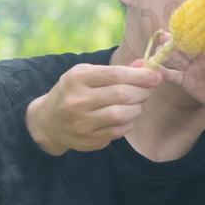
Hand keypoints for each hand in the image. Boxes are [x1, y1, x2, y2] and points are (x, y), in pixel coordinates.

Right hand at [25, 61, 161, 155]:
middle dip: (142, 92)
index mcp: (77, 78)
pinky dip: (129, 123)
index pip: (116, 75)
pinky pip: (119, 131)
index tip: (156, 76)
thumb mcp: (88, 75)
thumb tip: (146, 65)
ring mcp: (81, 122)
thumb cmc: (75, 92)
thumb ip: (117, 70)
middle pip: (122, 95)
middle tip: (147, 91)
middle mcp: (77, 100)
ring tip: (136, 104)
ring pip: (122, 114)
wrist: (48, 121)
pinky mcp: (88, 139)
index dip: (141, 76)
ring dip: (137, 108)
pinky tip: (126, 117)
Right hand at [153, 33, 204, 110]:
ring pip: (175, 60)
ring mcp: (190, 70)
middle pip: (184, 50)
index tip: (182, 34)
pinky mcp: (184, 81)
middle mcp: (199, 60)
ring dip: (165, 56)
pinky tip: (151, 72)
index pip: (200, 45)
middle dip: (174, 44)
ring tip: (154, 52)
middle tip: (163, 38)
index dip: (190, 39)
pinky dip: (162, 73)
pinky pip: (171, 76)